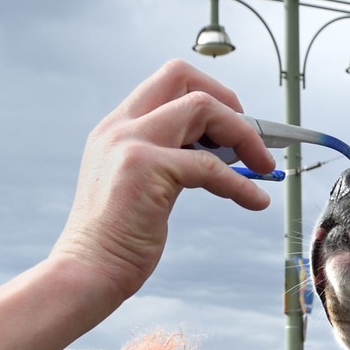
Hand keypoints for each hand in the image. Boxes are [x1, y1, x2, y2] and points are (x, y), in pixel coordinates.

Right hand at [54, 58, 276, 312]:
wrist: (86, 272)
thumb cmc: (113, 242)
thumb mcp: (135, 187)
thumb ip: (162, 163)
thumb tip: (209, 158)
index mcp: (115, 129)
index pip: (166, 84)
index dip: (207, 95)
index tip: (230, 128)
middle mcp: (120, 127)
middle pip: (182, 77)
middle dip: (226, 99)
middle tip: (250, 135)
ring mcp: (132, 144)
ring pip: (202, 107)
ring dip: (242, 134)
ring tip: (262, 165)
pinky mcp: (147, 169)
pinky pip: (211, 167)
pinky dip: (241, 184)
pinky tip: (255, 201)